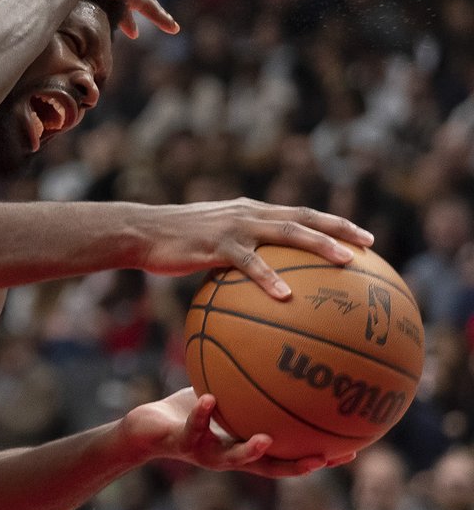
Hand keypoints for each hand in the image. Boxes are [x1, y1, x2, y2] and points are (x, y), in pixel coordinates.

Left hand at [120, 388, 350, 477]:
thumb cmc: (186, 409)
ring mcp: (207, 453)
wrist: (146, 428)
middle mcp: (232, 455)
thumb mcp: (220, 391)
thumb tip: (271, 347)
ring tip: (267, 439)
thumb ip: (244, 379)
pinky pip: (194, 429)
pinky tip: (210, 399)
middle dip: (299, 465)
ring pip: (233, 459)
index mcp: (246, 445)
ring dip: (250, 451)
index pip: (290, 455)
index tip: (351, 449)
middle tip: (326, 456)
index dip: (319, 456)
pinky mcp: (182, 442)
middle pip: (273, 468)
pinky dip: (202, 414)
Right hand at [135, 198, 374, 298]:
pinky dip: (269, 278)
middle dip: (339, 229)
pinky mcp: (215, 244)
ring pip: (285, 232)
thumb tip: (256, 290)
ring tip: (344, 262)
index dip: (332, 224)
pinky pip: (249, 262)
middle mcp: (247, 214)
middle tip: (369, 245)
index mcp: (249, 213)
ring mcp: (233, 227)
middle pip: (303, 217)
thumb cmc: (172, 245)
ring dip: (318, 245)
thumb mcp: (208, 245)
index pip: (299, 214)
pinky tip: (286, 296)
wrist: (140, 232)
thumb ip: (234, 258)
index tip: (363, 238)